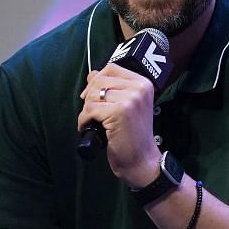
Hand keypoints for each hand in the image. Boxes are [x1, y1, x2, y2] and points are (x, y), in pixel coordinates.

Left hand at [79, 63, 160, 186]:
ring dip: (86, 110)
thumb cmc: (133, 135)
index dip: (96, 80)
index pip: (111, 68)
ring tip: (93, 122)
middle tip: (93, 113)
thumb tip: (92, 74)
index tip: (93, 96)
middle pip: (99, 80)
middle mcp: (140, 89)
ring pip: (92, 94)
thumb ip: (112, 88)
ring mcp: (131, 100)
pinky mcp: (120, 112)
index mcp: (144, 84)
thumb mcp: (127, 105)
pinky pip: (89, 109)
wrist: (141, 160)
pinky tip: (90, 128)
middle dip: (89, 97)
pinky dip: (84, 120)